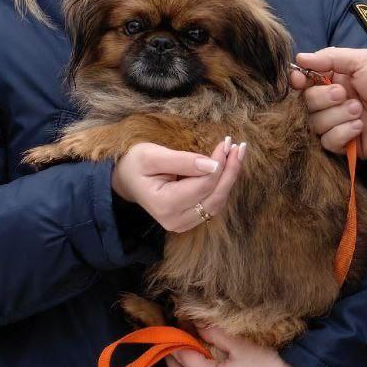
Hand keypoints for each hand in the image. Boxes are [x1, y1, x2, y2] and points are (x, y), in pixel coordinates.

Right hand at [111, 138, 244, 232]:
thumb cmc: (136, 164)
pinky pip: (212, 205)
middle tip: (240, 147)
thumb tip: (212, 164)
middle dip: (230, 171)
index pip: (203, 185)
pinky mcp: (189, 220)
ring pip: (217, 203)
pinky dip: (222, 186)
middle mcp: (175, 220)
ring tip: (238, 154)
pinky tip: (228, 168)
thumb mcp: (153, 155)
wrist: (126, 180)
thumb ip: (183, 161)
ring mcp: (183, 224)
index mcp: (164, 204)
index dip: (219, 163)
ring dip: (229, 178)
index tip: (227, 142)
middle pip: (214, 197)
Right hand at [290, 47, 366, 158]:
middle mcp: (333, 102)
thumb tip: (300, 58)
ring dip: (337, 116)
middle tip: (343, 94)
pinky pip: (329, 142)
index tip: (299, 80)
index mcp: (335, 79)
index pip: (304, 83)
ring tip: (359, 111)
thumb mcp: (361, 60)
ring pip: (315, 124)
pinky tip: (360, 127)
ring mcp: (339, 124)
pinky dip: (343, 133)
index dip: (298, 82)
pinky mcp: (347, 145)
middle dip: (322, 98)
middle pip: (306, 104)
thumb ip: (329, 58)